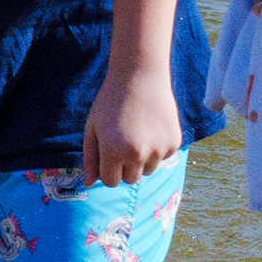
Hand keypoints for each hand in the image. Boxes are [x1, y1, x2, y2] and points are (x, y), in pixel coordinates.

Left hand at [82, 67, 183, 188]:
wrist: (139, 77)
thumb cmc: (110, 102)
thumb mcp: (92, 128)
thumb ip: (90, 158)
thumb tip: (88, 184)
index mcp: (113, 151)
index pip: (111, 181)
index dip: (107, 169)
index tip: (107, 154)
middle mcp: (137, 155)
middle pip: (130, 179)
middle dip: (124, 167)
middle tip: (122, 142)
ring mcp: (158, 150)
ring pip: (148, 170)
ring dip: (141, 159)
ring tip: (136, 132)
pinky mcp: (174, 143)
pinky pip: (163, 158)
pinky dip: (156, 149)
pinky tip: (150, 127)